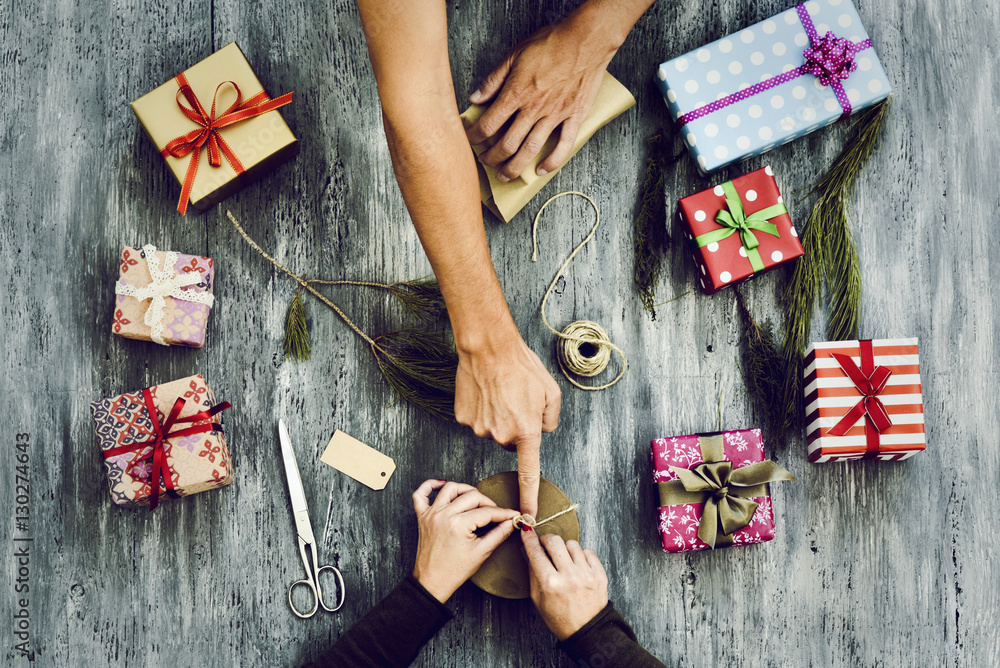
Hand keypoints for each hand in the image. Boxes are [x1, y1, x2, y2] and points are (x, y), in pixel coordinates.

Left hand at [411, 479, 519, 602]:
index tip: (512, 514)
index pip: (487, 512)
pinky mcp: (422, 517)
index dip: (503, 513)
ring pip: (450, 488)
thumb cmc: (454, 571)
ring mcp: (431, 514)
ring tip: (474, 498)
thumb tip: (511, 522)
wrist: (432, 582)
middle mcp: (444, 515)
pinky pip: (421, 494)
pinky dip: (430, 485)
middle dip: (488, 502)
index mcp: (459, 524)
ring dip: (465, 489)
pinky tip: (442, 485)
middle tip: (495, 512)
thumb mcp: (481, 553)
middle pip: (472, 496)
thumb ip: (499, 534)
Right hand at [454, 329, 560, 517]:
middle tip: (515, 401)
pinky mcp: (464, 418)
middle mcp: (502, 435)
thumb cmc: (522, 366)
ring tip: (500, 391)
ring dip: (498, 416)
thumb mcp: (551, 392)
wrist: (488, 347)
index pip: (528, 474)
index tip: (527, 518)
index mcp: (527, 432)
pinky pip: (476, 420)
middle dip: (515, 427)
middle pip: (510, 441)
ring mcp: (479, 428)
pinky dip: (481, 409)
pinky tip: (485, 392)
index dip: (529, 498)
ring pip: (492, 430)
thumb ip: (551, 419)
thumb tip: (542, 431)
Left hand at [464, 10, 621, 181]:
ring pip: (531, 149)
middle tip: (485, 162)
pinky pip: (563, 145)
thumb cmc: (551, 43)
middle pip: (507, 144)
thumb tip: (476, 98)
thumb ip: (493, 80)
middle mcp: (534, 109)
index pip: (489, 124)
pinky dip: (553, 161)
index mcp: (516, 93)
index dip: (475, 137)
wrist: (586, 39)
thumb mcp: (514, 55)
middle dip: (492, 157)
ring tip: (506, 176)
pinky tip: (542, 170)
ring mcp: (555, 115)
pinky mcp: (574, 116)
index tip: (470, 141)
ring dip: (516, 167)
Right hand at [522, 530, 608, 640]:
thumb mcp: (537, 599)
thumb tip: (530, 551)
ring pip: (572, 544)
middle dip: (546, 539)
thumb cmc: (559, 617)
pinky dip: (580, 555)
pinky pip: (588, 551)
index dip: (529, 539)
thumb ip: (532, 573)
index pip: (536, 552)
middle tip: (545, 544)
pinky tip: (577, 565)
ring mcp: (586, 574)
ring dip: (564, 548)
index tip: (526, 531)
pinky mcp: (599, 574)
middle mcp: (569, 577)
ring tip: (563, 560)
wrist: (586, 631)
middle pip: (555, 541)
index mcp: (550, 584)